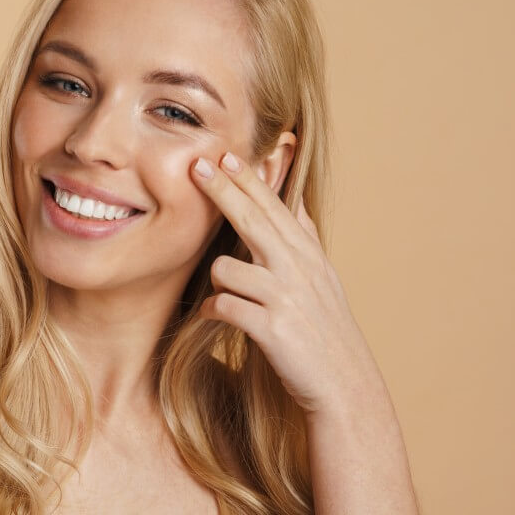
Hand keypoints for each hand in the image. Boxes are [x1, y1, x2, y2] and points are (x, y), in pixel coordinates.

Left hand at [190, 152, 386, 417]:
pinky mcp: (272, 328)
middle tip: (196, 166)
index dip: (247, 180)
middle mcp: (298, 269)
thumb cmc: (325, 328)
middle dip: (222, 190)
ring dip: (218, 281)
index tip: (224, 154)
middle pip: (252, 220)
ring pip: (227, 268)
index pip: (274, 207)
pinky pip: (223, 306)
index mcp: (307, 255)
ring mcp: (286, 298)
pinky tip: (215, 317)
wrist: (344, 385)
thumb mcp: (323, 277)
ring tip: (227, 296)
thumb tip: (296, 200)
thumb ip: (304, 238)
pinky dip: (212, 311)